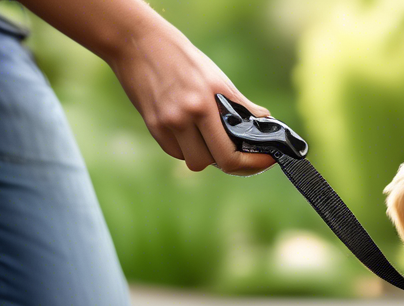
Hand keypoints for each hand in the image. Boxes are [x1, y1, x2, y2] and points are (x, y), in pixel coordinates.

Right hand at [105, 20, 275, 175]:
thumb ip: (241, 105)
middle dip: (233, 162)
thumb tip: (265, 120)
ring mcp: (166, 124)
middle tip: (244, 153)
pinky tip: (191, 131)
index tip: (267, 160)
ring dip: (207, 155)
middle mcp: (185, 118)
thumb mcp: (217, 78)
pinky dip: (187, 147)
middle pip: (214, 163)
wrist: (137, 42)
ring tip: (214, 138)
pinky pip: (176, 152)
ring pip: (194, 161)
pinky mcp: (152, 126)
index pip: (231, 156)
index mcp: (206, 104)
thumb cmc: (182, 58)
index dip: (252, 164)